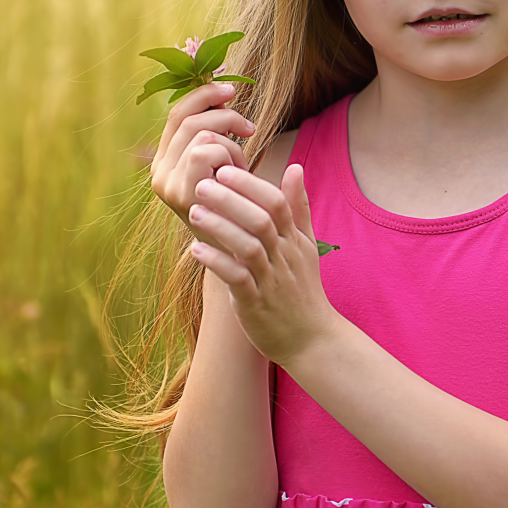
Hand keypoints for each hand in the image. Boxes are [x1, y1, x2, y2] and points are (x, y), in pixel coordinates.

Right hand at [149, 82, 254, 224]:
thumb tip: (223, 86)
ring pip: (200, 134)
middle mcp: (159, 172)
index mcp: (165, 161)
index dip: (204, 94)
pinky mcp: (179, 194)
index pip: (178, 113)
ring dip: (231, 145)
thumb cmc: (239, 205)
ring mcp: (166, 184)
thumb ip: (217, 131)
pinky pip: (206, 151)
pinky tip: (236, 178)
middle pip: (188, 118)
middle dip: (225, 116)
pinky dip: (229, 157)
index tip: (232, 88)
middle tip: (250, 129)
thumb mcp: (226, 164)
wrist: (241, 252)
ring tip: (240, 169)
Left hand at [187, 163, 336, 365]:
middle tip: (202, 184)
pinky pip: (237, 279)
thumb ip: (299, 207)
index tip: (225, 168)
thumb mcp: (306, 246)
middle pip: (261, 220)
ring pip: (248, 247)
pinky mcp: (256, 304)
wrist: (312, 340)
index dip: (250, 184)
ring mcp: (271, 280)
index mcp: (293, 240)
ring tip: (194, 211)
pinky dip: (217, 263)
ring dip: (220, 227)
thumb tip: (295, 167)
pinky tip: (196, 250)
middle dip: (231, 200)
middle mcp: (284, 257)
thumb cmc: (303, 290)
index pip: (276, 203)